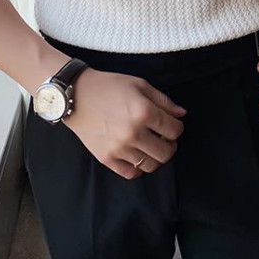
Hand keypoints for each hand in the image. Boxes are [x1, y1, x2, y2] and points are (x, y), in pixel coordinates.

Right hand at [62, 68, 187, 179]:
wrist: (76, 95)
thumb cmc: (109, 86)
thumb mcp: (139, 84)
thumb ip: (163, 101)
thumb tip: (181, 115)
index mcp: (144, 112)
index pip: (175, 130)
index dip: (177, 127)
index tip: (171, 124)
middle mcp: (133, 133)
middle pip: (166, 153)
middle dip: (170, 145)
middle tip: (164, 138)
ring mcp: (119, 148)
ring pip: (150, 165)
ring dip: (155, 156)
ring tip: (150, 145)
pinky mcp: (106, 158)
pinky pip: (130, 173)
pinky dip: (138, 168)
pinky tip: (136, 155)